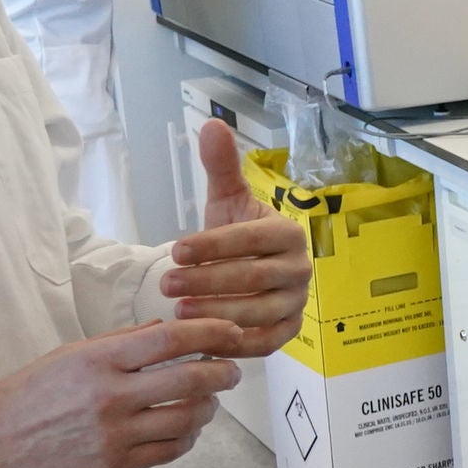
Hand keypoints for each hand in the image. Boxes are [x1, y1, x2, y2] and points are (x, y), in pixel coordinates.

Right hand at [0, 319, 244, 467]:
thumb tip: (164, 331)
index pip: (172, 339)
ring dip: (208, 408)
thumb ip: (119, 344)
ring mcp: (114, 435)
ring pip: (188, 419)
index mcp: (98, 359)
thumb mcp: (68, 356)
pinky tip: (184, 429)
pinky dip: (187, 438)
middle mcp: (111, 395)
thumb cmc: (25, 396)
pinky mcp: (114, 467)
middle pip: (192, 380)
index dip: (212, 334)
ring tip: (208, 402)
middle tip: (231, 372)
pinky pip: (169, 451)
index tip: (231, 334)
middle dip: (223, 374)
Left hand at [160, 120, 312, 354]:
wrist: (251, 270)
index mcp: (288, 233)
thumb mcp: (226, 200)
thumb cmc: (236, 236)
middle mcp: (300, 269)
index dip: (213, 245)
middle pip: (254, 277)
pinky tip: (202, 341)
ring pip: (260, 312)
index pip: (251, 239)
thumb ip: (221, 166)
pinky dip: (236, 344)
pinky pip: (266, 343)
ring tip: (180, 312)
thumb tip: (213, 124)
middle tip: (168, 284)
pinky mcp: (289, 332)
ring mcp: (296, 303)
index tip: (175, 250)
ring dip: (218, 314)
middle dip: (208, 281)